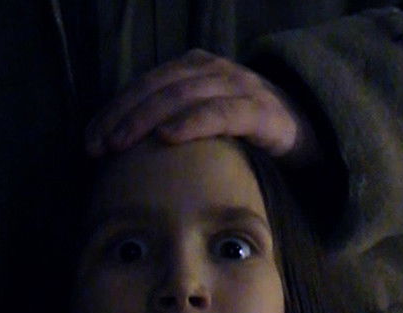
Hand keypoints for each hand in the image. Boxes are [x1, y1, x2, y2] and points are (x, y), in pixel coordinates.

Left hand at [85, 49, 319, 165]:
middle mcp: (216, 71)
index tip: (89, 139)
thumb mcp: (206, 123)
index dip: (114, 109)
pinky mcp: (264, 112)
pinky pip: (223, 113)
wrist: (313, 137)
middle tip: (98, 145)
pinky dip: (193, 123)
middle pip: (158, 87)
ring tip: (121, 143)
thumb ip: (172, 124)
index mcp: (196, 69)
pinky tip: (168, 138)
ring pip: (183, 95)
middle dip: (122, 115)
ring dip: (147, 119)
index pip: (145, 84)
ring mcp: (242, 88)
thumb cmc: (250, 136)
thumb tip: (121, 152)